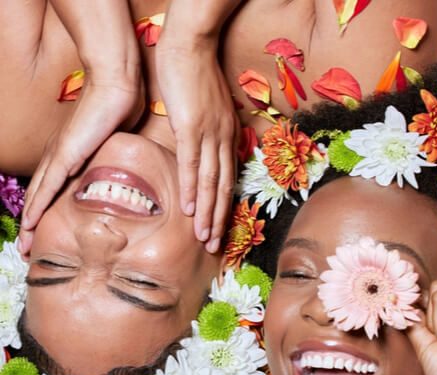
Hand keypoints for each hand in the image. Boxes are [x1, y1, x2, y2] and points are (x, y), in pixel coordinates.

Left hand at [18, 0, 142, 256]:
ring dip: (29, 222)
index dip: (47, 210)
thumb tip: (124, 171)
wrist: (116, 84)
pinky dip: (37, 206)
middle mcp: (60, 156)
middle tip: (27, 247)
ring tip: (24, 244)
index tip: (44, 231)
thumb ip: (113, 158)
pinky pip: (48, 186)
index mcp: (71, 153)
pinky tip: (29, 223)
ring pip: (38, 196)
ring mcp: (61, 155)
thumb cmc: (120, 108)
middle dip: (32, 224)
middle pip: (40, 196)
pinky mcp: (67, 154)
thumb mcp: (115, 142)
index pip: (55, 188)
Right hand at [156, 38, 238, 253]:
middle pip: (223, 188)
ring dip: (207, 213)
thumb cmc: (196, 77)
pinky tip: (188, 209)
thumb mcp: (208, 111)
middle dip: (219, 220)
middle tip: (215, 246)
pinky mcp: (190, 127)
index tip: (220, 229)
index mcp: (228, 137)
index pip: (228, 179)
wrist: (191, 45)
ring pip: (209, 182)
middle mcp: (223, 140)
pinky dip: (190, 189)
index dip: (224, 207)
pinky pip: (191, 164)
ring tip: (204, 239)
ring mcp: (208, 134)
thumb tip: (203, 153)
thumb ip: (209, 134)